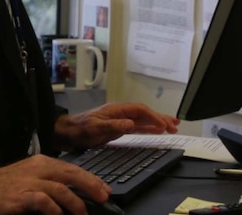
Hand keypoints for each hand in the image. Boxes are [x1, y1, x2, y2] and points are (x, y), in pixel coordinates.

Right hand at [0, 154, 108, 214]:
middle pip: (70, 174)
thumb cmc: (5, 184)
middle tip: (103, 197)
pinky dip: (54, 209)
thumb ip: (50, 181)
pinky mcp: (19, 197)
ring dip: (75, 202)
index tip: (104, 189)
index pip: (72, 168)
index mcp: (42, 163)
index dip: (91, 178)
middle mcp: (37, 169)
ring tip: (83, 213)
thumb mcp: (30, 176)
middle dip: (90, 185)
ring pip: (60, 188)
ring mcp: (28, 182)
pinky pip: (42, 201)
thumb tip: (74, 193)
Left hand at [54, 102, 179, 150]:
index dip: (153, 116)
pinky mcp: (117, 127)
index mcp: (116, 109)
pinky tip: (155, 131)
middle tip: (175, 124)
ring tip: (172, 126)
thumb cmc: (78, 129)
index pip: (140, 110)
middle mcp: (120, 112)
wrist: (66, 132)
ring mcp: (119, 119)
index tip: (164, 125)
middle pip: (144, 113)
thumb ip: (113, 125)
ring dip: (157, 122)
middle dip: (160, 117)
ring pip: (142, 119)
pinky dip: (148, 127)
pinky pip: (137, 126)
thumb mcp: (95, 128)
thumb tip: (131, 124)